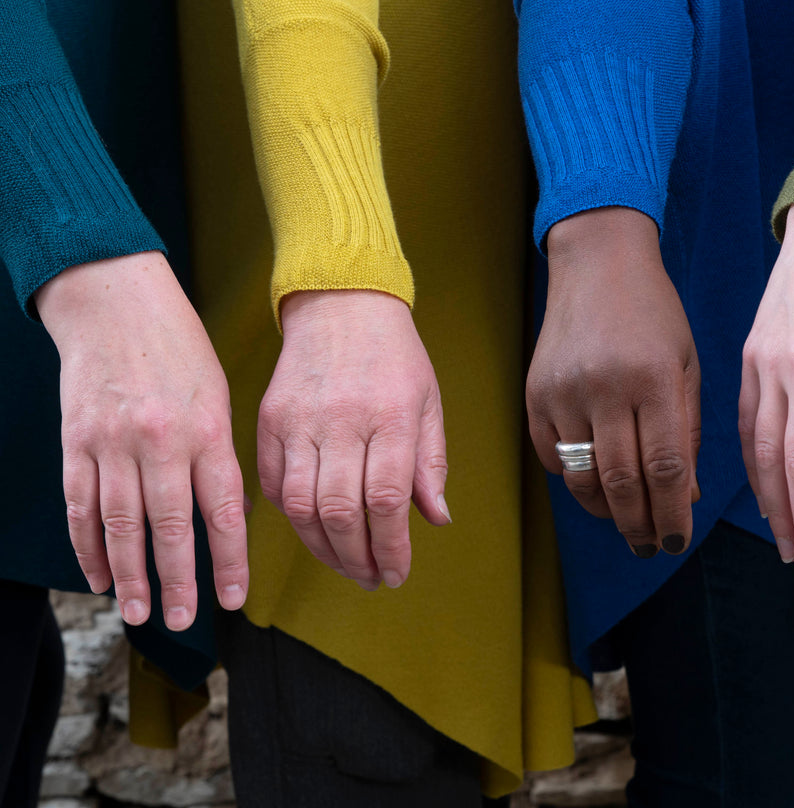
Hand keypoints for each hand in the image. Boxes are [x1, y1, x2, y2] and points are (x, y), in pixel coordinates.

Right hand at [35, 251, 247, 630]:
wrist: (115, 300)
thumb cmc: (178, 347)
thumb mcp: (218, 392)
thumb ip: (219, 452)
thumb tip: (226, 510)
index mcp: (208, 429)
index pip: (223, 511)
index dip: (229, 561)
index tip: (233, 600)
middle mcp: (162, 442)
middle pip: (171, 529)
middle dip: (178, 583)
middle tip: (181, 621)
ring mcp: (114, 443)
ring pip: (121, 526)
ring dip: (130, 575)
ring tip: (137, 612)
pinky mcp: (77, 441)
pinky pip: (81, 506)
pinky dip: (88, 546)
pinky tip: (98, 575)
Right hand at [257, 290, 449, 589]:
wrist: (341, 303)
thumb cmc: (393, 355)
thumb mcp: (427, 401)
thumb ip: (430, 461)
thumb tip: (435, 519)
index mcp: (390, 416)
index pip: (387, 500)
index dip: (391, 548)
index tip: (396, 573)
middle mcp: (342, 420)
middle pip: (341, 511)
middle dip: (357, 558)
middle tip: (370, 577)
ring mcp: (300, 420)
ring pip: (300, 506)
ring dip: (322, 547)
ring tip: (344, 562)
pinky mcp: (269, 419)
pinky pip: (272, 483)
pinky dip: (291, 516)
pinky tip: (314, 527)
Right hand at [526, 207, 700, 557]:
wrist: (596, 264)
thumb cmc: (653, 314)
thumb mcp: (685, 364)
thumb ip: (688, 430)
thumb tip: (686, 495)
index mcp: (654, 378)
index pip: (667, 468)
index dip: (674, 515)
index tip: (678, 541)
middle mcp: (606, 387)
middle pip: (623, 481)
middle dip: (640, 525)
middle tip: (650, 546)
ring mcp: (563, 391)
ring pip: (582, 476)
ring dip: (605, 511)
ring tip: (624, 524)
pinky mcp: (534, 393)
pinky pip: (551, 455)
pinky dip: (572, 479)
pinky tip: (593, 484)